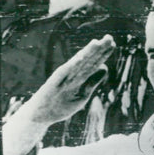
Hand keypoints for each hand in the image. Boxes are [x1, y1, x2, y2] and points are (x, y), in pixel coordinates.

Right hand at [3, 35, 115, 154]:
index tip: (113, 44)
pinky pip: (64, 73)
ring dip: (86, 53)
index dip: (103, 54)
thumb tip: (105, 67)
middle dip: (98, 49)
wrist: (40, 116)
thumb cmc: (61, 105)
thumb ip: (93, 82)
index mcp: (79, 77)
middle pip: (87, 61)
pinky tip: (81, 57)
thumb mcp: (83, 95)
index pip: (93, 63)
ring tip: (97, 42)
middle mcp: (72, 75)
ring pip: (77, 64)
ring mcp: (62, 78)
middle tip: (110, 38)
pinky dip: (72, 65)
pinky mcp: (53, 83)